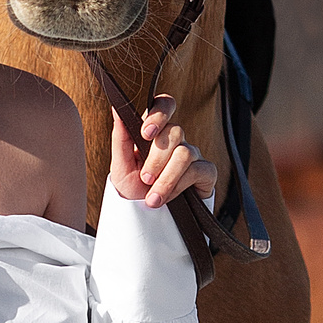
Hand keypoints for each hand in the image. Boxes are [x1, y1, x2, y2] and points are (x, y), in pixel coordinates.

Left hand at [110, 98, 215, 214]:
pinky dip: (180, 186)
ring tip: (153, 198)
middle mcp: (176, 140)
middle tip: (145, 179)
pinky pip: (198, 170)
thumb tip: (117, 108)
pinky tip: (170, 198)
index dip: (160, 113)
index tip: (146, 133)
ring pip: (185, 153)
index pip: (165, 104)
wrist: (146, 218)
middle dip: (156, 159)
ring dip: (166, 178)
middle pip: (175, 131)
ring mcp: (193, 155)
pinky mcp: (206, 173)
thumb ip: (121, 137)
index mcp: (155, 132)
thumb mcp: (120, 166)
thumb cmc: (133, 189)